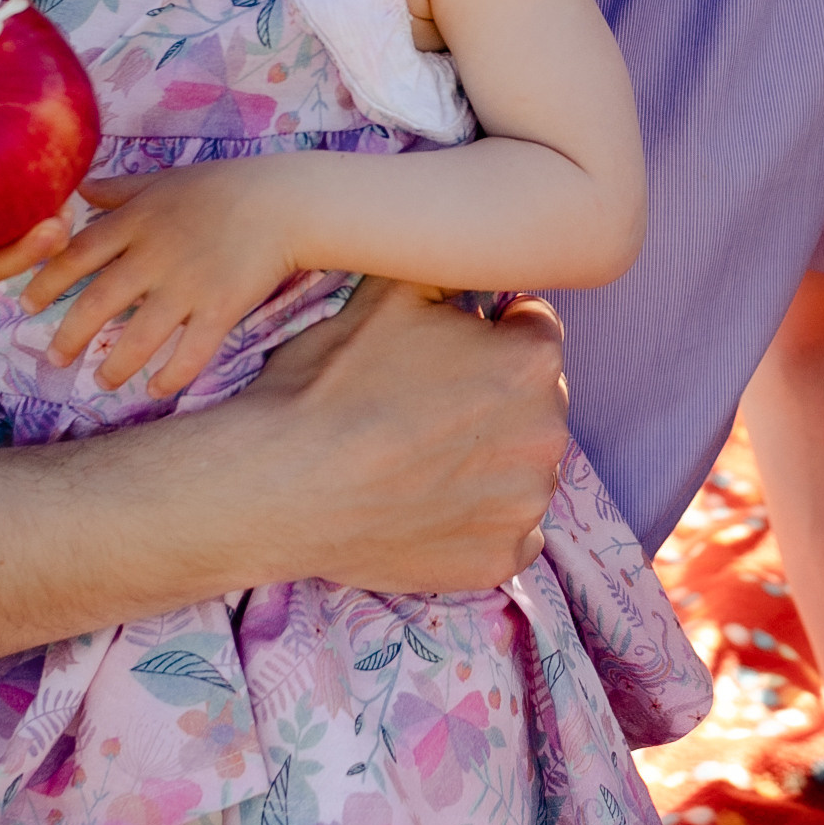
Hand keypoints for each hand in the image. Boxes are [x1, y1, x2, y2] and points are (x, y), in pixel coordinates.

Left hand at [20, 161, 313, 396]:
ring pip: (138, 337)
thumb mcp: (165, 179)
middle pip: (98, 303)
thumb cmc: (225, 186)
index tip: (26, 305)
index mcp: (137, 221)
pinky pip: (190, 353)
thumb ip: (120, 189)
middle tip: (54, 358)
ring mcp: (188, 285)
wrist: (287, 201)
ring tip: (102, 381)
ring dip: (115, 366)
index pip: (76, 255)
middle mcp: (155, 255)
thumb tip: (80, 190)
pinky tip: (156, 389)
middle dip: (69, 335)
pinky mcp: (221, 309)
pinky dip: (171, 376)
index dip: (47, 283)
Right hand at [228, 279, 569, 588]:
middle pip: (535, 401)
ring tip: (419, 459)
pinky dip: (478, 520)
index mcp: (531, 363)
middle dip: (494, 397)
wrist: (277, 484)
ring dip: (489, 460)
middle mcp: (547, 435)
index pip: (535, 331)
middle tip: (425, 407)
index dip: (491, 332)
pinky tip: (427, 506)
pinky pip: (510, 531)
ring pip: (523, 467)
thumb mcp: (388, 292)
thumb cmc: (328, 385)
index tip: (450, 351)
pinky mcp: (499, 560)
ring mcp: (526, 505)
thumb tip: (473, 264)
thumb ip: (451, 270)